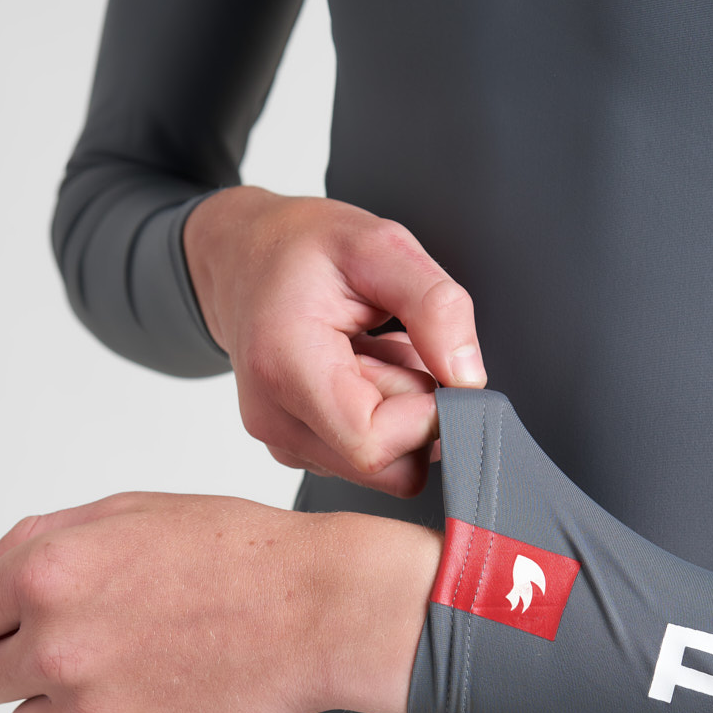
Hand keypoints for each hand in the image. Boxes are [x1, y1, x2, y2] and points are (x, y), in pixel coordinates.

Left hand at [0, 493, 441, 712]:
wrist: (317, 609)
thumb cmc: (233, 552)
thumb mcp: (126, 513)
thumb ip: (31, 542)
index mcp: (44, 576)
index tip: (19, 622)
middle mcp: (56, 647)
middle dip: (21, 662)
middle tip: (91, 641)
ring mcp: (92, 710)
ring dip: (61, 706)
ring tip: (129, 670)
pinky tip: (155, 698)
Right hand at [183, 187, 484, 496]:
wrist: (243, 258)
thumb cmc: (300, 249)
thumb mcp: (380, 246)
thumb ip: (434, 306)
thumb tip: (468, 378)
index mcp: (284, 367)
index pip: (374, 445)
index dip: (426, 415)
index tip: (434, 363)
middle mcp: (275, 419)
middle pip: (386, 467)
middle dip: (416, 411)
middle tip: (398, 346)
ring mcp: (283, 440)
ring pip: (383, 467)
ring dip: (400, 411)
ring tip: (372, 350)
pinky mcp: (297, 448)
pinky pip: (366, 456)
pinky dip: (382, 415)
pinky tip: (360, 369)